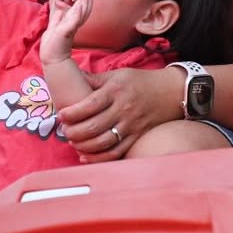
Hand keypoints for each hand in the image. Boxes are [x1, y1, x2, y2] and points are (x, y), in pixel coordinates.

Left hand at [40, 0, 91, 64]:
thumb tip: (59, 11)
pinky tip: (79, 6)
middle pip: (83, 12)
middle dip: (87, 1)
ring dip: (84, 4)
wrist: (50, 59)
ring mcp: (70, 28)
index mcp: (69, 24)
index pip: (79, 11)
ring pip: (80, 14)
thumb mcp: (53, 29)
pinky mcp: (66, 32)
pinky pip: (73, 22)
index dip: (83, 2)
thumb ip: (57, 20)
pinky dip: (77, 14)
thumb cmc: (52, 46)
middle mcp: (72, 26)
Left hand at [56, 67, 181, 162]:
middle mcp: (123, 109)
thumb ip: (94, 80)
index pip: (90, 105)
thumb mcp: (117, 74)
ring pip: (103, 142)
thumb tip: (70, 79)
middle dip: (74, 132)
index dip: (73, 113)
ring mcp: (131, 125)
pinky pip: (116, 152)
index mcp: (116, 91)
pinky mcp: (136, 137)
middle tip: (65, 131)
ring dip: (84, 146)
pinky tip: (86, 156)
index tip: (61, 115)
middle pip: (94, 126)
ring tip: (73, 142)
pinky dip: (99, 158)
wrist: (170, 92)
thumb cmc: (140, 82)